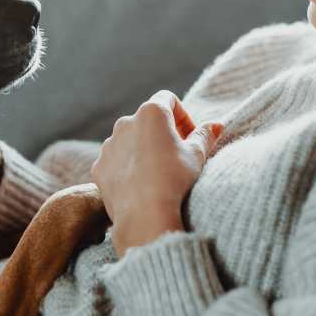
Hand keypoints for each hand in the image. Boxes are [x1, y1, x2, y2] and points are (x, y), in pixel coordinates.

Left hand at [91, 90, 222, 256]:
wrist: (144, 215)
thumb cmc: (174, 179)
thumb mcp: (197, 155)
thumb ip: (206, 135)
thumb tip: (216, 125)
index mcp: (151, 112)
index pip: (168, 100)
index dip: (182, 116)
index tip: (190, 137)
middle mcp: (125, 122)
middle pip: (147, 119)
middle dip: (163, 133)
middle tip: (177, 155)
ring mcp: (109, 144)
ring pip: (129, 139)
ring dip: (143, 149)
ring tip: (158, 173)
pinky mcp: (99, 166)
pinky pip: (115, 160)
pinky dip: (127, 166)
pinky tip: (141, 184)